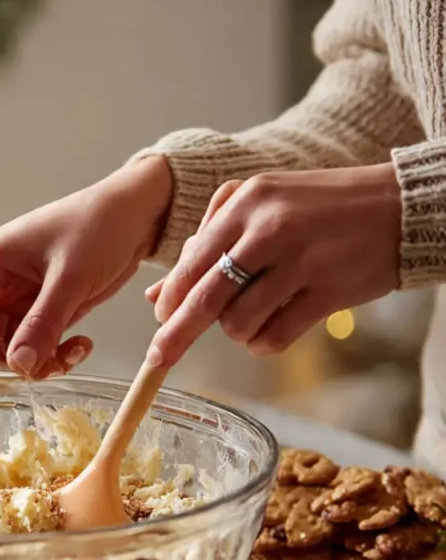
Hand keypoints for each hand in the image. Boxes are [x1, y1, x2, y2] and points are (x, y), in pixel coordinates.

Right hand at [0, 155, 171, 392]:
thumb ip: (42, 324)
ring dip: (39, 360)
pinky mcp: (49, 306)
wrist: (138, 213)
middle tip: (45, 366)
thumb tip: (19, 365)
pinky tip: (83, 345)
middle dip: (13, 360)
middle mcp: (0, 281)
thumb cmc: (98, 226)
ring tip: (73, 354)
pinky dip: (56, 353)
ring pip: (14, 346)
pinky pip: (39, 342)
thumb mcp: (70, 278)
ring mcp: (24, 296)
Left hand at [144, 164, 402, 366]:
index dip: (171, 298)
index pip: (192, 262)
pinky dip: (263, 344)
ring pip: (238, 322)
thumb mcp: (261, 206)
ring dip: (236, 333)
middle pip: (206, 297)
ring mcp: (301, 261)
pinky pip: (275, 337)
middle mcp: (269, 229)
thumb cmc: (318, 208)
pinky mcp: (328, 291)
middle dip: (177, 333)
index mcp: (246, 202)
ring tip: (252, 318)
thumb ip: (209, 243)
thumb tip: (159, 295)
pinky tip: (271, 330)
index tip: (160, 319)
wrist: (400, 206)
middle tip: (159, 357)